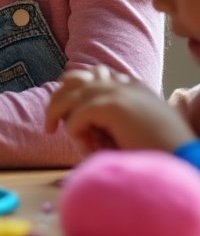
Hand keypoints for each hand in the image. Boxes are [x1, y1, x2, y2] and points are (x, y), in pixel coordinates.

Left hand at [45, 66, 194, 153]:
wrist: (185, 158)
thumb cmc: (160, 152)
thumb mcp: (132, 130)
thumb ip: (108, 121)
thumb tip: (76, 124)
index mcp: (131, 86)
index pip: (90, 76)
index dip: (73, 94)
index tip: (66, 116)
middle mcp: (123, 84)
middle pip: (72, 80)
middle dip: (58, 101)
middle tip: (51, 126)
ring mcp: (119, 92)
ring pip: (68, 96)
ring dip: (63, 119)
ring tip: (64, 136)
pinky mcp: (114, 106)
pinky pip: (75, 117)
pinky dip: (75, 134)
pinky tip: (88, 148)